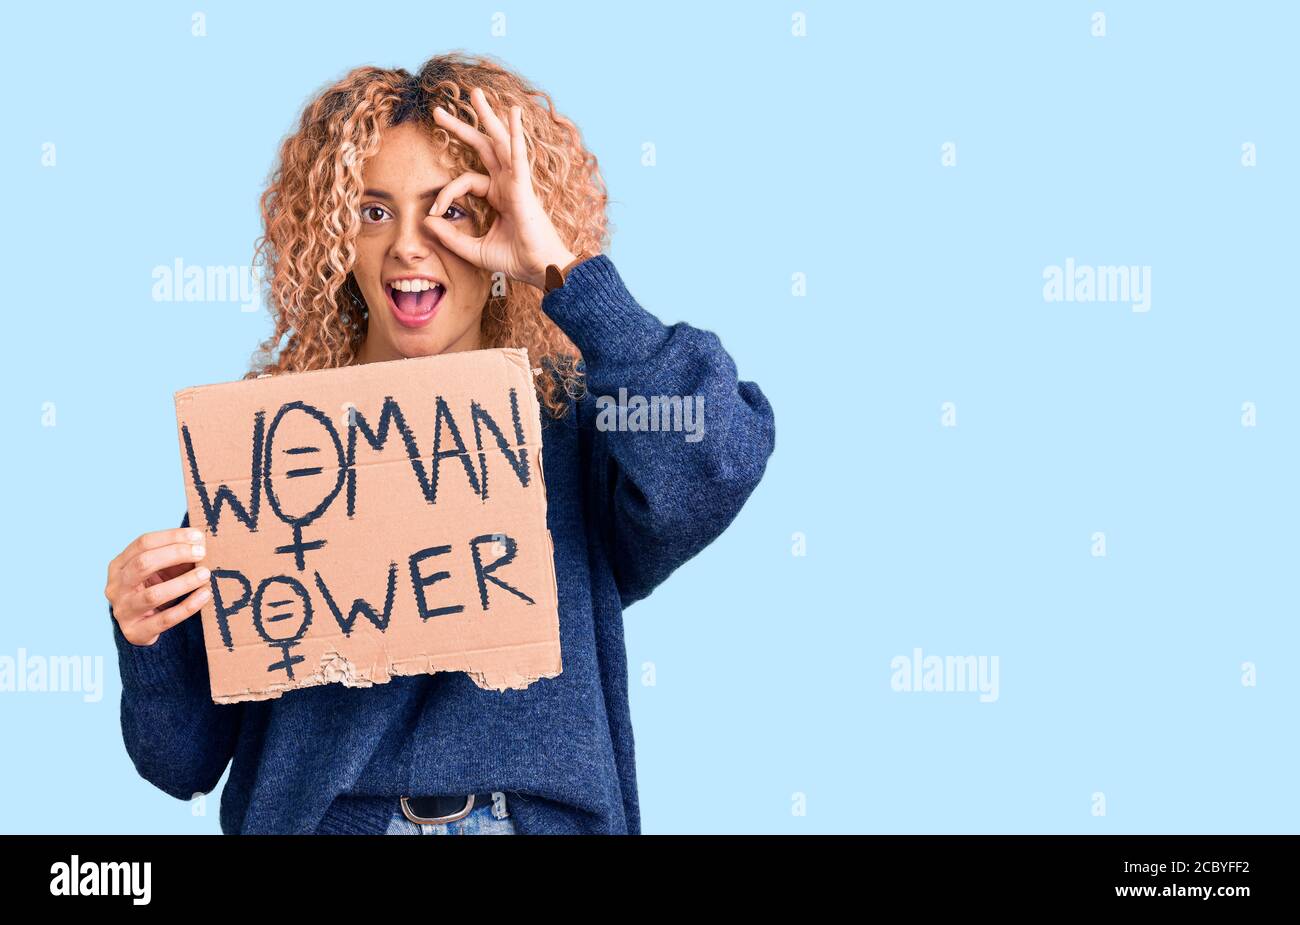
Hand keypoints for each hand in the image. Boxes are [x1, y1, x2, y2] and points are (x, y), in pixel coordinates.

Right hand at [106, 528, 210, 646]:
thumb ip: (175, 556)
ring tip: (206, 574)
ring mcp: (123, 610)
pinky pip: (165, 619)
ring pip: (154, 595)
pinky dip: (188, 606)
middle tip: (202, 553)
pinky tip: (205, 595)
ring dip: (183, 582)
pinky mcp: (136, 632)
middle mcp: (116, 587)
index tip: (198, 536)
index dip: (172, 537)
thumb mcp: (159, 570)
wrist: (139, 627)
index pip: (143, 543)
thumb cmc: (153, 589)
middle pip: (143, 564)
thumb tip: (200, 541)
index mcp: (118, 565)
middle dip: (175, 554)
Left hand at [427, 87, 575, 290]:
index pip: (465, 181)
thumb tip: (427, 220)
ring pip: (499, 142)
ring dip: (487, 117)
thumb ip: (450, 236)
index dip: (445, 193)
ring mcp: (517, 182)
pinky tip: (513, 112)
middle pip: (483, 147)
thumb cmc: (516, 261)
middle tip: (437, 111)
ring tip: (475, 94)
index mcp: (498, 195)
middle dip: (461, 128)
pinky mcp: (524, 188)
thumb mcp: (474, 250)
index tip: (433, 212)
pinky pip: (518, 156)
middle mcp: (508, 183)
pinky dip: (516, 134)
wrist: (541, 270)